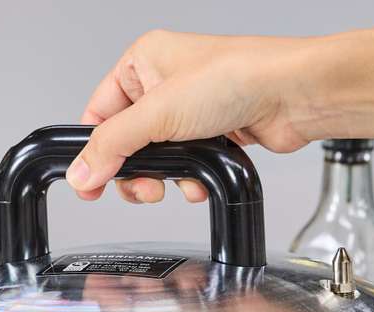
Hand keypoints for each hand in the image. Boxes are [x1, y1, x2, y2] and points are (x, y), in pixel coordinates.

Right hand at [68, 31, 321, 204]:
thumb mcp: (158, 113)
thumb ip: (114, 146)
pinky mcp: (214, 132)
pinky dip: (192, 179)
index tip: (88, 182)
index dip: (93, 150)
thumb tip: (82, 171)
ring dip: (166, 178)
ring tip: (173, 185)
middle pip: (128, 141)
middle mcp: (165, 82)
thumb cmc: (236, 77)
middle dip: (134, 171)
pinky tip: (200, 181)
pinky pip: (188, 165)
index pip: (100, 112)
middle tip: (142, 189)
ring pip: (159, 158)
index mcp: (143, 61)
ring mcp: (191, 109)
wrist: (291, 95)